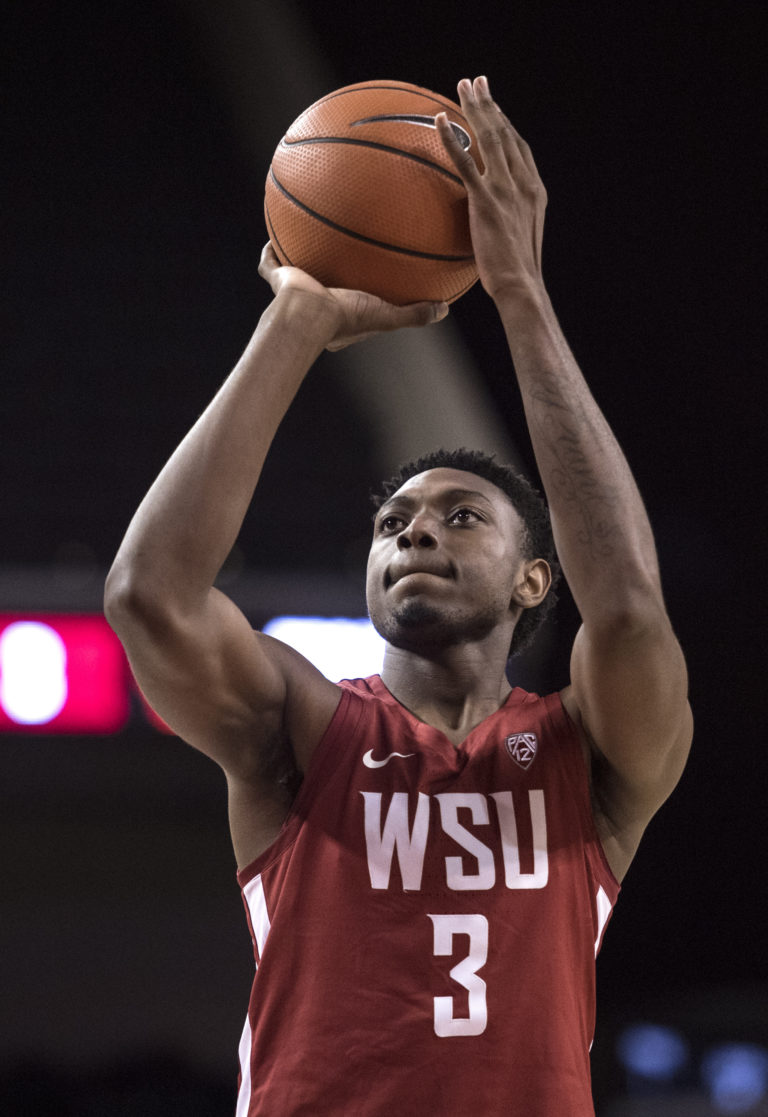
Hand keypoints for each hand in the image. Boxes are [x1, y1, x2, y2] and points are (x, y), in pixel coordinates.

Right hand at [258, 244, 448, 350]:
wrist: (306, 314)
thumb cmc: (345, 318)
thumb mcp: (387, 316)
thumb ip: (415, 314)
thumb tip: (445, 309)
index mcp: (338, 320)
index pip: (352, 306)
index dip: (361, 298)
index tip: (372, 285)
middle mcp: (315, 304)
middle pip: (324, 285)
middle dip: (330, 273)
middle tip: (340, 257)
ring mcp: (294, 291)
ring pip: (296, 271)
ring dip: (301, 257)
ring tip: (308, 236)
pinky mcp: (278, 278)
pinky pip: (271, 261)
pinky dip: (272, 248)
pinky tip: (276, 228)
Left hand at [436, 76, 546, 301]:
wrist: (521, 286)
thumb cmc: (516, 275)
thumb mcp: (517, 242)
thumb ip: (507, 223)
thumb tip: (489, 227)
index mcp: (534, 191)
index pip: (520, 148)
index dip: (506, 124)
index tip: (495, 108)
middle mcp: (524, 183)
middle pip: (506, 133)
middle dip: (491, 104)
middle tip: (477, 82)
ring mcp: (506, 189)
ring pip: (490, 137)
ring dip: (476, 108)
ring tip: (464, 87)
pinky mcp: (487, 200)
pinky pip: (465, 161)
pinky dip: (451, 138)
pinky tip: (439, 120)